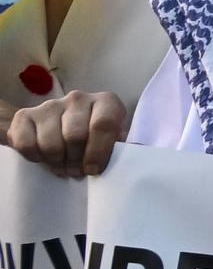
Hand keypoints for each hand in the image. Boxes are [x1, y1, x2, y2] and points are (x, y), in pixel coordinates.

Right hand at [5, 90, 128, 177]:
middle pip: (75, 136)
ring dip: (57, 162)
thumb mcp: (113, 142)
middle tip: (77, 170)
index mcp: (106, 102)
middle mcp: (78, 98)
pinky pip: (26, 144)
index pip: (103, 125)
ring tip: (64, 165)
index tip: (93, 170)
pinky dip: (35, 158)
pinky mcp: (24, 115)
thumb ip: (121, 148)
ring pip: (50, 143)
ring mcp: (49, 105)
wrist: (58, 132)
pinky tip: (44, 157)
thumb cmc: (95, 141)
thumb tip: (131, 161)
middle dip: (76, 160)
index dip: (98, 152)